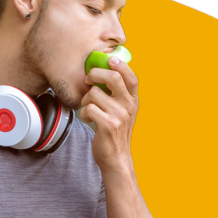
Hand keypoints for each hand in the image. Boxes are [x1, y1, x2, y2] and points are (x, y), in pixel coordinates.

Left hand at [79, 56, 138, 171]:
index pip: (132, 77)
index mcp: (133, 100)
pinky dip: (84, 113)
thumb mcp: (124, 111)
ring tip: (88, 108)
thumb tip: (105, 71)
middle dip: (95, 74)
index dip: (121, 65)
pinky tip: (88, 118)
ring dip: (85, 100)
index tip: (109, 60)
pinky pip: (88, 108)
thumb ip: (119, 94)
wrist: (116, 157)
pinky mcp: (107, 125)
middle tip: (87, 80)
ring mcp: (119, 115)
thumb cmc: (116, 132)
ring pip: (94, 93)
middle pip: (112, 77)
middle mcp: (129, 106)